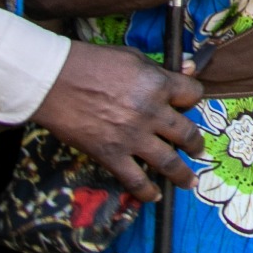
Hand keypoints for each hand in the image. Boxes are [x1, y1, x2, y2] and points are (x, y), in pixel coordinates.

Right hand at [30, 41, 205, 202]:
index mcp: (159, 85)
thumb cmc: (92, 63)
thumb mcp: (133, 57)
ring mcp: (133, 137)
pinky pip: (135, 179)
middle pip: (187, 133)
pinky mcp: (111, 155)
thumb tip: (188, 68)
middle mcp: (152, 114)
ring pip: (168, 162)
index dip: (192, 100)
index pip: (193, 95)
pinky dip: (147, 191)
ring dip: (182, 174)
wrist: (53, 81)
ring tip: (189, 181)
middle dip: (196, 144)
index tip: (188, 106)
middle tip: (198, 150)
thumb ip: (160, 69)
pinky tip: (154, 196)